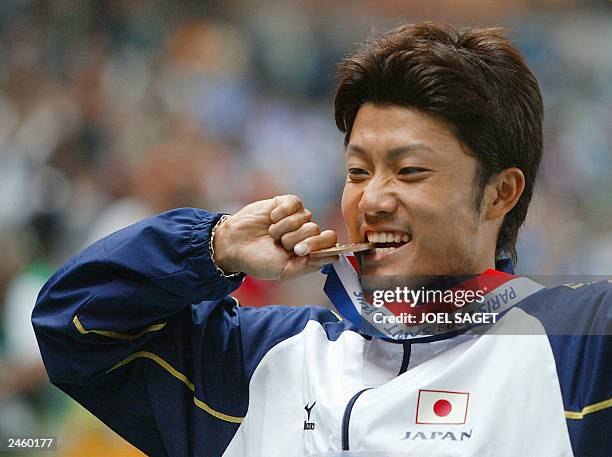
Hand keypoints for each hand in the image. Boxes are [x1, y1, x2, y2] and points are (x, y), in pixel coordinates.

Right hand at [212, 195, 337, 279]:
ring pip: (305, 218)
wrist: (234, 245)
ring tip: (271, 234)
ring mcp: (297, 217)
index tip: (299, 252)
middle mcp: (306, 233)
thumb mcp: (284, 270)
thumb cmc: (258, 260)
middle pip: (317, 230)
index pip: (330, 244)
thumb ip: (308, 265)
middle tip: (281, 244)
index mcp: (309, 251)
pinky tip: (271, 219)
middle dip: (297, 239)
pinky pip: (294, 203)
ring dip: (284, 228)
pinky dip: (282, 213)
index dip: (319, 246)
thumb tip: (333, 257)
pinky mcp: (286, 203)